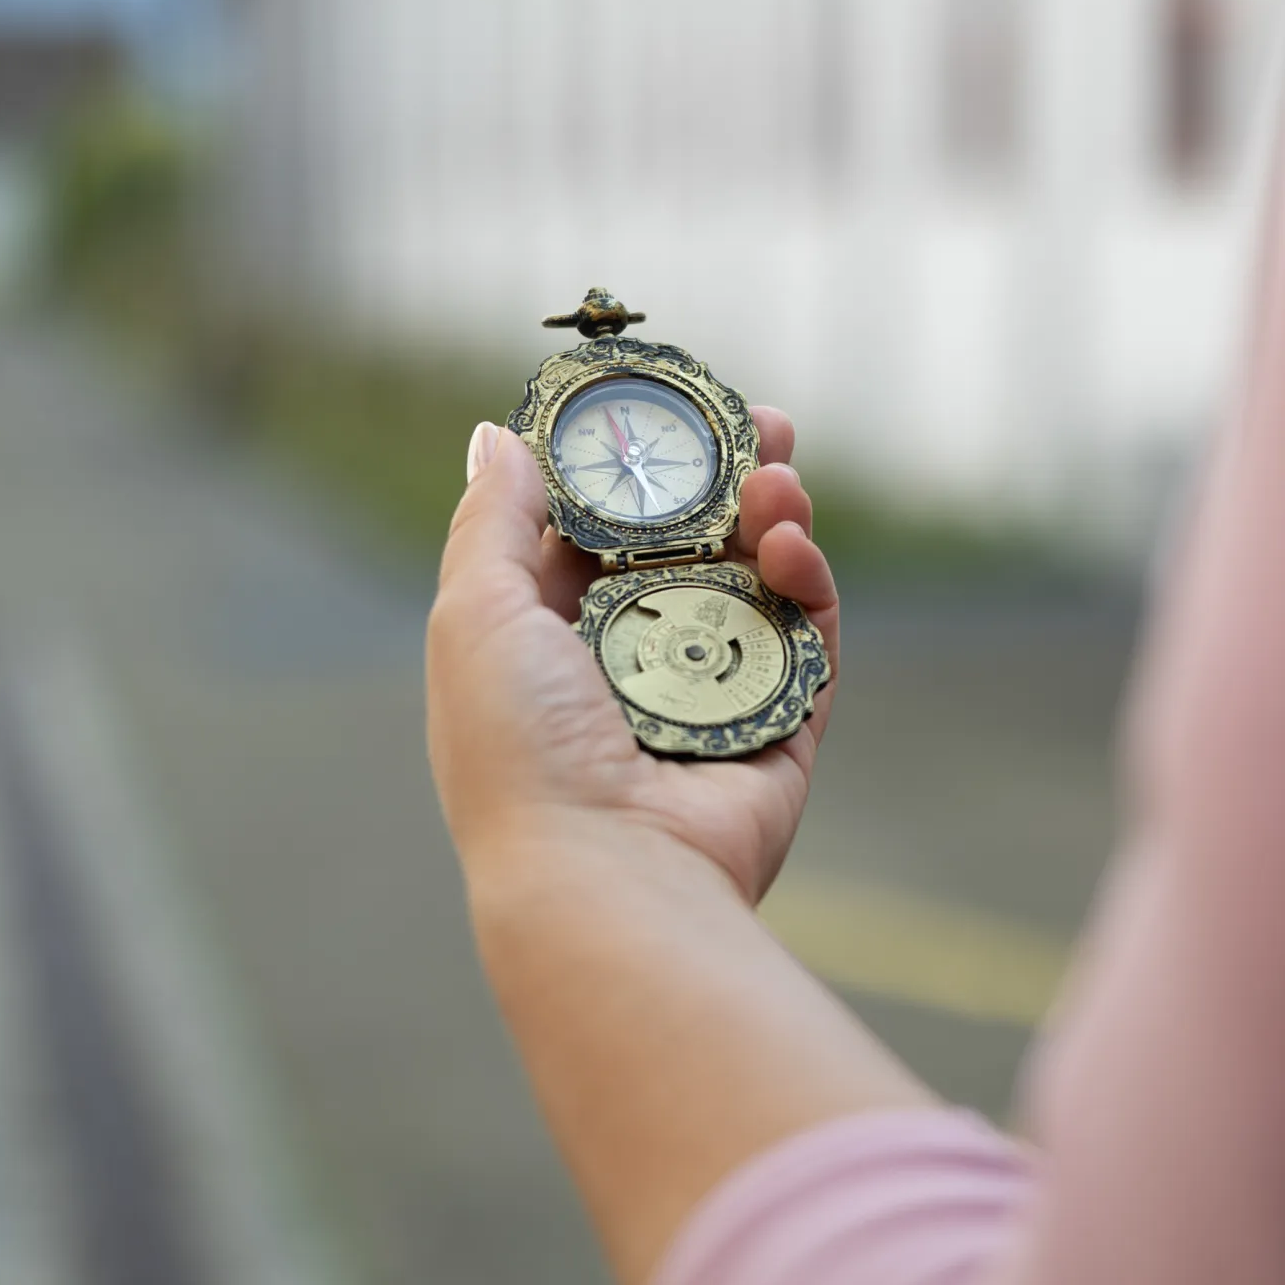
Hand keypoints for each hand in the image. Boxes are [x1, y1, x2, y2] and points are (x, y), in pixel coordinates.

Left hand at [427, 407, 837, 904]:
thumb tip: (498, 435)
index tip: (670, 409)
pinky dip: (808, 582)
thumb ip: (491, 520)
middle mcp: (635, 661)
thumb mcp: (476, 615)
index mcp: (555, 635)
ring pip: (756, 581)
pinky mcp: (781, 724)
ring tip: (781, 474)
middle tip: (760, 422)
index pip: (604, 528)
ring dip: (772, 515)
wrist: (605, 875)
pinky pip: (807, 638)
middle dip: (726, 477)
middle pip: (694, 544)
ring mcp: (713, 693)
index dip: (638, 466)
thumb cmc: (520, 748)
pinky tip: (792, 544)